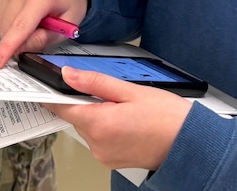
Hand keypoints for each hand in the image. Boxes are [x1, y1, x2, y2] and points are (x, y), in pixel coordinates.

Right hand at [0, 0, 87, 67]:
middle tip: (38, 30)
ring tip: (31, 18)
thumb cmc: (67, 0)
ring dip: (12, 30)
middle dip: (18, 40)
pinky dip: (5, 20)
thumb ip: (44, 39)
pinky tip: (20, 13)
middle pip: (7, 28)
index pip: (20, 26)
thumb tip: (20, 50)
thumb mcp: (68, 25)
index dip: (7, 47)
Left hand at [45, 68, 191, 170]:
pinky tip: (125, 120)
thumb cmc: (166, 117)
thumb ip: (95, 82)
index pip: (61, 107)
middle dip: (86, 101)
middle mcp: (97, 145)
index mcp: (99, 124)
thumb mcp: (130, 90)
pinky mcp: (110, 161)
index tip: (48, 82)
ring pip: (88, 127)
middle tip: (110, 91)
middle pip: (77, 116)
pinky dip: (106, 127)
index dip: (53, 93)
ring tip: (124, 107)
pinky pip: (98, 139)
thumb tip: (68, 75)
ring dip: (97, 114)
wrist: (188, 143)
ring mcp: (103, 155)